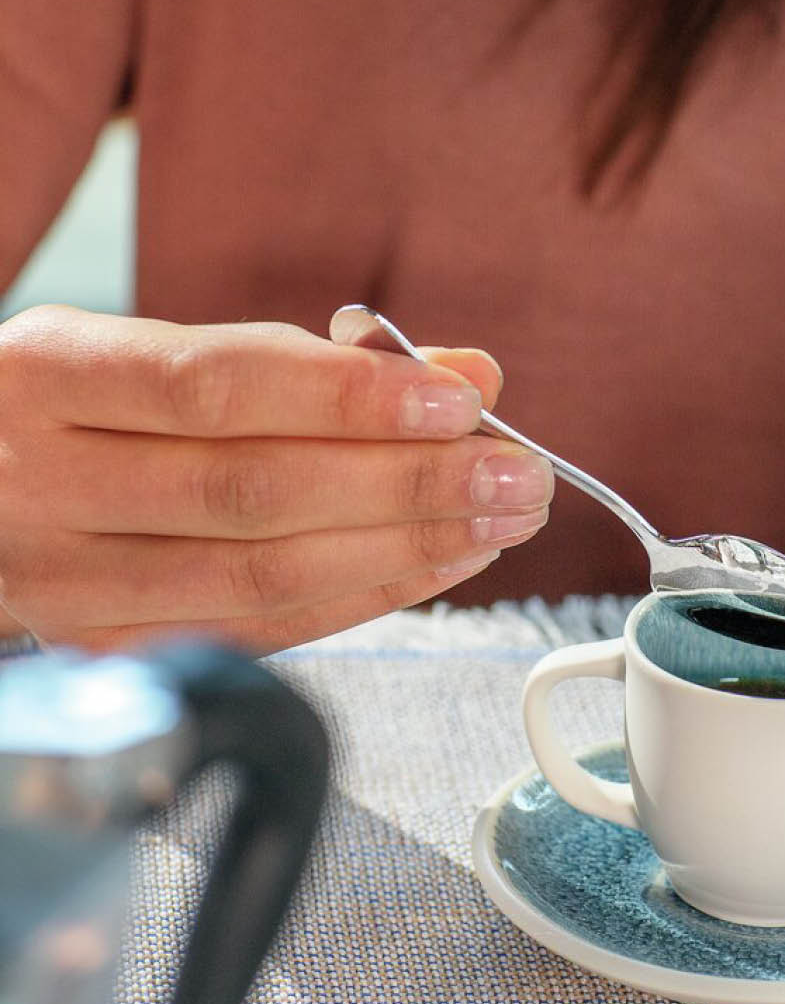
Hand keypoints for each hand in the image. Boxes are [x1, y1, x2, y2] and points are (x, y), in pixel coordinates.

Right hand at [0, 305, 551, 653]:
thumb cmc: (90, 411)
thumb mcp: (167, 356)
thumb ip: (314, 365)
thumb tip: (467, 374)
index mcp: (50, 376)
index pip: (216, 385)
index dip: (349, 398)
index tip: (461, 403)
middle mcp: (45, 482)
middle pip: (254, 490)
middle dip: (409, 485)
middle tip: (517, 477)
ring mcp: (72, 580)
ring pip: (263, 574)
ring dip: (406, 548)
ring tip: (499, 522)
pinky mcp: (110, 647)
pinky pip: (262, 629)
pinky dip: (365, 596)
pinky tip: (438, 564)